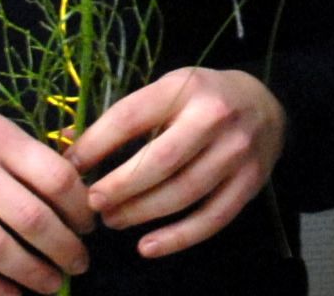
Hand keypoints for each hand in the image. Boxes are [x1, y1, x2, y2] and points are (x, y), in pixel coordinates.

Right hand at [0, 91, 92, 295]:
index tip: (89, 225)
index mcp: (0, 139)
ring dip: (31, 273)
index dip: (80, 207)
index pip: (55, 177)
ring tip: (52, 284)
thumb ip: (30, 152)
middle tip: (80, 263)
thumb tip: (80, 173)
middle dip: (64, 248)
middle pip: (32, 218)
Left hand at [68, 66, 286, 258]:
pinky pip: (211, 218)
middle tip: (92, 204)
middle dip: (120, 186)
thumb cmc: (202, 99)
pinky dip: (177, 237)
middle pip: (160, 159)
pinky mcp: (250, 182)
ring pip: (183, 192)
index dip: (97, 144)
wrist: (265, 104)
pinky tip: (147, 247)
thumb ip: (123, 117)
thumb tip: (67, 143)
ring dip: (141, 212)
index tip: (72, 166)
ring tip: (113, 221)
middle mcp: (214, 116)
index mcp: (184, 87)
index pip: (132, 116)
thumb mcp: (166, 91)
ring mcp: (236, 151)